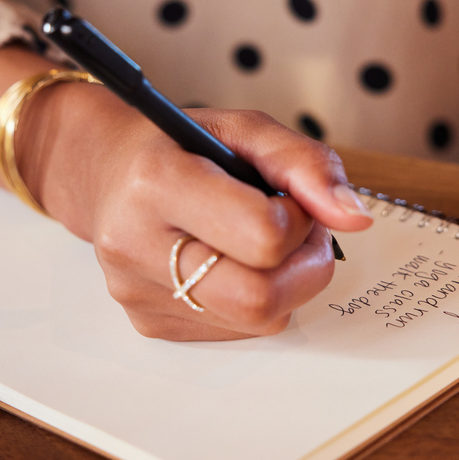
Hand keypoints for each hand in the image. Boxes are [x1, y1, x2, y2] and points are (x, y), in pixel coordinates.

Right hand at [23, 84, 374, 339]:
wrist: (106, 172)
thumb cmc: (179, 146)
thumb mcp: (243, 129)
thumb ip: (305, 163)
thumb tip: (353, 217)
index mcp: (156, 181)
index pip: (264, 235)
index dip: (299, 219)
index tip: (290, 199)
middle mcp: (135, 243)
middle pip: (258, 300)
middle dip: (303, 269)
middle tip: (297, 233)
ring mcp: (136, 291)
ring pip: (256, 321)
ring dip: (282, 284)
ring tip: (260, 243)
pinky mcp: (147, 322)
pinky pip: (235, 330)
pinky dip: (251, 299)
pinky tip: (227, 262)